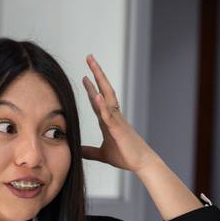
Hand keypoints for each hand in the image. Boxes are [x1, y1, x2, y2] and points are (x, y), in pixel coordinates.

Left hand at [81, 55, 156, 173]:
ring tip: (93, 65)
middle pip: (103, 90)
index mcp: (108, 121)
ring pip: (107, 95)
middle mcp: (113, 116)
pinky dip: (102, 104)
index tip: (84, 77)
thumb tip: (78, 151)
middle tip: (89, 57)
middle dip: (96, 74)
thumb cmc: (125, 157)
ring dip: (100, 79)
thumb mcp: (102, 154)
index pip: (97, 101)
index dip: (91, 89)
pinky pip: (109, 114)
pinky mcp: (118, 129)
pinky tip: (95, 94)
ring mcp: (116, 120)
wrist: (141, 163)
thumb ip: (90, 151)